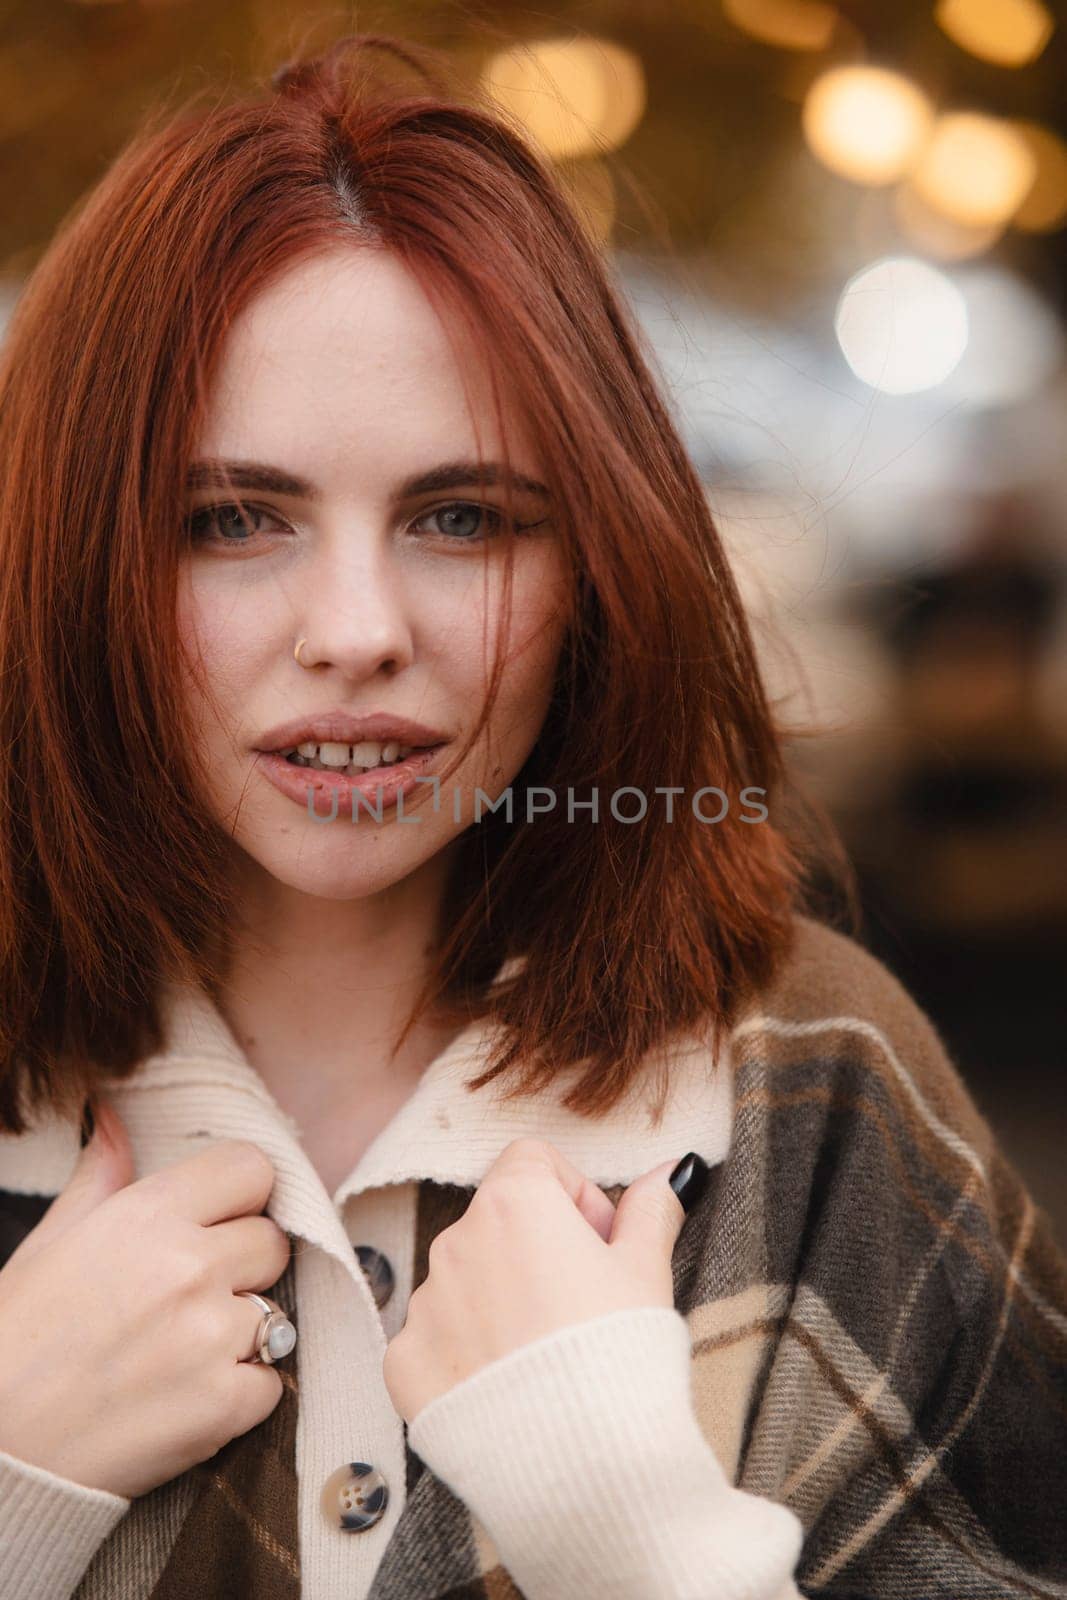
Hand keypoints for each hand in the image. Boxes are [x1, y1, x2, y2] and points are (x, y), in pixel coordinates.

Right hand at [0, 1095, 291, 1498]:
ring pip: (277, 1312)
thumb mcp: (47, 1247)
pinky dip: (241, 1394)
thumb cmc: (12, 1346)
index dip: (240, 1195)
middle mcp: (188, 1267)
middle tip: (188, 1297)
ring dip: (240, 1333)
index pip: (251, 1168)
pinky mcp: (225, 1404)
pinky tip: (187, 1397)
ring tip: (179, 1353)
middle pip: (272, 1241)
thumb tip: (111, 1116)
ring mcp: (211, 1336)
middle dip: (241, 1265)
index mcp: (147, 1217)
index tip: (220, 1220)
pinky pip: (272, 1382)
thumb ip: (97, 1178)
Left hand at [382, 1137, 687, 1425]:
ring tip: (549, 1358)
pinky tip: (508, 1389)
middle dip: (538, 1251)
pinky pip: (435, 1339)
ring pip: (466, 1281)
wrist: (583, 1465)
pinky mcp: (403, 1363)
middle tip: (584, 1308)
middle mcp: (455, 1241)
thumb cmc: (620, 1354)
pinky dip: (467, 1354)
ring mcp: (424, 1304)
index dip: (575, 1197)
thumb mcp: (648, 1271)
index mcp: (513, 1203)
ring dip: (501, 1301)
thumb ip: (651, 1208)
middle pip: (499, 1222)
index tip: (600, 1245)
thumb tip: (673, 1169)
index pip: (534, 1162)